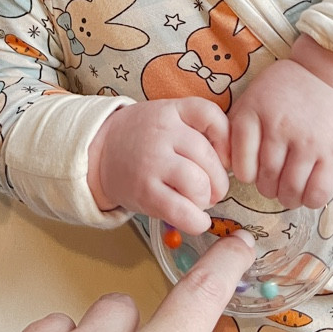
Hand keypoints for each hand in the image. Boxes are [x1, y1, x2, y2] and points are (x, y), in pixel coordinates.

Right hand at [87, 98, 229, 232]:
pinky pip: (182, 211)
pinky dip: (197, 221)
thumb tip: (232, 160)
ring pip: (199, 184)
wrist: (99, 152)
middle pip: (209, 157)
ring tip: (198, 200)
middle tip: (211, 188)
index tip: (224, 157)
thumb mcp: (168, 117)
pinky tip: (196, 219)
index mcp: (172, 111)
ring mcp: (153, 163)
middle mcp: (162, 134)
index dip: (226, 139)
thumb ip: (198, 127)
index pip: (210, 115)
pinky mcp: (145, 193)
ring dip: (206, 199)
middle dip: (218, 179)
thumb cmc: (144, 137)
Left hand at [227, 56, 332, 207]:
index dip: (247, 175)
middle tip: (274, 181)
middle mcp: (278, 129)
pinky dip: (310, 200)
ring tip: (290, 189)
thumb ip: (236, 128)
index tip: (253, 171)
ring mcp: (307, 143)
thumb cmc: (285, 89)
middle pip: (266, 181)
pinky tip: (308, 190)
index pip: (241, 166)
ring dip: (288, 197)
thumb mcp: (252, 98)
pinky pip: (317, 193)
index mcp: (253, 114)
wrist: (329, 74)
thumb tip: (225, 164)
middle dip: (268, 188)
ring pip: (290, 191)